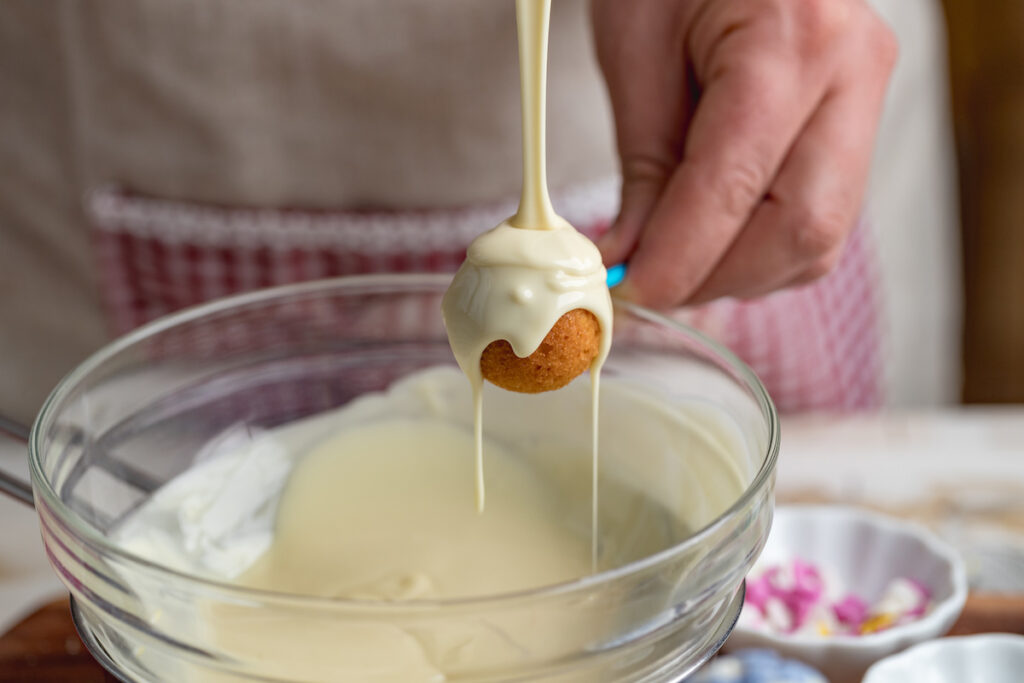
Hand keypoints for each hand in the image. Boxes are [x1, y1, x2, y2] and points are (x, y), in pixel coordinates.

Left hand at [592, 0, 897, 307]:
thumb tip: (633, 262)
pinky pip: (821, 221)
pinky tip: (712, 237)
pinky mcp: (859, 125)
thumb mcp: (637, 52)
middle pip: (804, 229)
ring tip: (674, 259)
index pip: (738, 187)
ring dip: (738, 272)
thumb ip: (645, 169)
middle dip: (715, 277)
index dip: (680, 258)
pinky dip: (760, 250)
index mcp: (794, 37)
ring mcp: (868, 99)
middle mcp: (852, 72)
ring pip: (819, 239)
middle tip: (647, 286)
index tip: (630, 291)